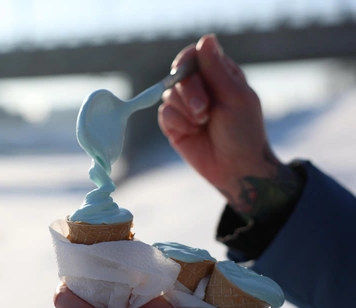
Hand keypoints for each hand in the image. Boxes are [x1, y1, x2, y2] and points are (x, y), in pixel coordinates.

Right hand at [158, 34, 299, 220]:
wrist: (235, 167)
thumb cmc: (243, 131)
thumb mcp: (235, 97)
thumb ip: (217, 70)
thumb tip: (205, 39)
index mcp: (219, 75)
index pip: (194, 56)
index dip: (187, 62)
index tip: (188, 72)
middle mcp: (200, 88)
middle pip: (179, 75)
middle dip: (190, 92)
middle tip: (204, 110)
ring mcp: (185, 106)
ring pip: (169, 95)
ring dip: (185, 110)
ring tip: (203, 124)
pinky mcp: (174, 124)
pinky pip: (164, 114)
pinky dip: (177, 122)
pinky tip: (192, 132)